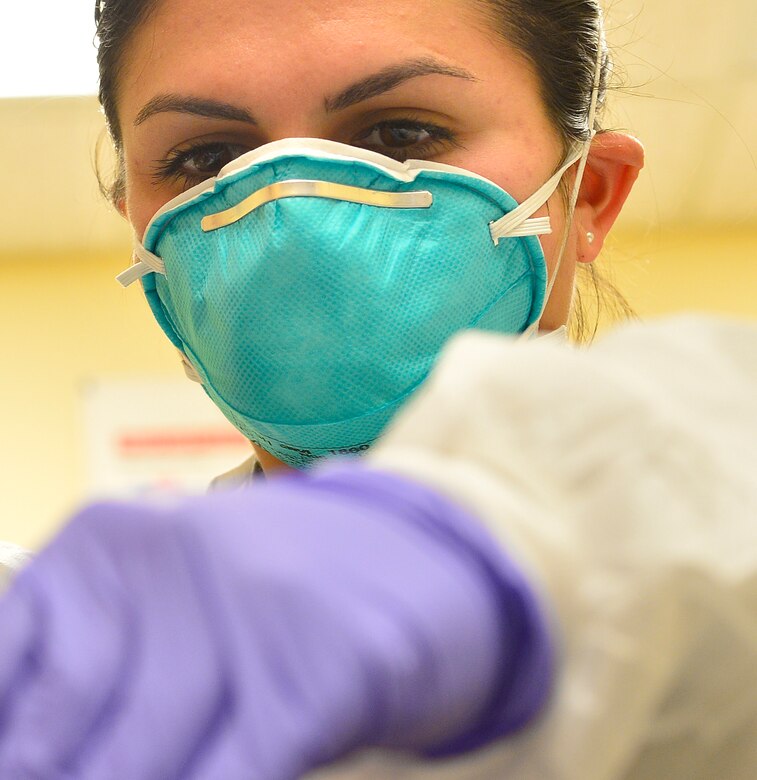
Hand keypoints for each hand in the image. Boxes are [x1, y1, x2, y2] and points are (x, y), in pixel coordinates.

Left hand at [0, 465, 549, 778]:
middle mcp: (179, 552)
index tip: (20, 764)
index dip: (16, 729)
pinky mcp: (327, 661)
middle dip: (62, 774)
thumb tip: (32, 745)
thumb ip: (105, 659)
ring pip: (144, 759)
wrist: (416, 556)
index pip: (12, 654)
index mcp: (115, 537)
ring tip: (152, 774)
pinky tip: (223, 776)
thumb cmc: (278, 591)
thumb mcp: (177, 595)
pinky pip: (237, 773)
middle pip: (70, 722)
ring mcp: (257, 602)